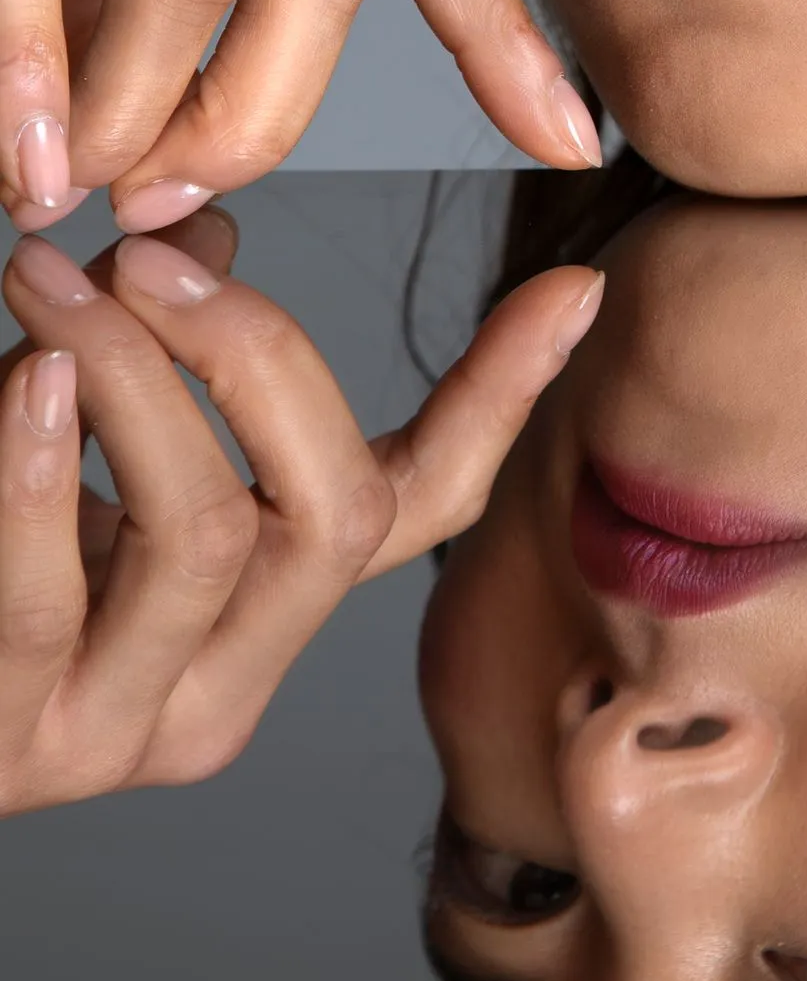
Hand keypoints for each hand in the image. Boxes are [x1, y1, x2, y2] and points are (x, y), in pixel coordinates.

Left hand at [0, 209, 602, 812]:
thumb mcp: (86, 459)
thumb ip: (162, 361)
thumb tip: (207, 235)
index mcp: (266, 620)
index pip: (428, 507)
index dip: (504, 397)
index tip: (577, 284)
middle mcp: (225, 693)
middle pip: (342, 512)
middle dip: (263, 355)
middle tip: (162, 254)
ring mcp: (125, 736)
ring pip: (211, 532)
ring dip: (137, 381)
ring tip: (53, 284)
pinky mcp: (19, 745)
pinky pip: (54, 589)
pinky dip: (44, 465)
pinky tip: (28, 377)